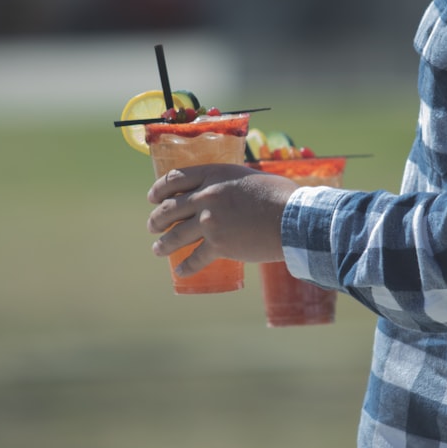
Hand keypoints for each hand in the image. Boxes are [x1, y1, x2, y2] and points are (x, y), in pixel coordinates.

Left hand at [147, 165, 299, 276]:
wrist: (293, 219)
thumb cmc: (280, 196)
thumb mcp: (249, 178)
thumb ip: (230, 184)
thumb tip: (226, 192)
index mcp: (213, 175)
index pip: (174, 179)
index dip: (159, 189)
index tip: (153, 198)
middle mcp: (206, 197)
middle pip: (170, 208)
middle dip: (157, 219)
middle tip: (153, 226)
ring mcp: (210, 222)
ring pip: (176, 235)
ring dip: (163, 244)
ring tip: (158, 249)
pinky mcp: (219, 245)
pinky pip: (195, 258)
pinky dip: (186, 267)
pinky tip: (180, 272)